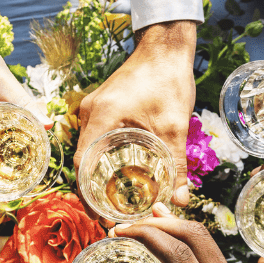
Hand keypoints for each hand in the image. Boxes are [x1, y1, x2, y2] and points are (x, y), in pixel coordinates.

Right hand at [76, 20, 196, 215]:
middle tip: (109, 214)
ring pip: (87, 149)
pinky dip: (102, 157)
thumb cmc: (168, 79)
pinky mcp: (103, 105)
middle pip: (82, 160)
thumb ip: (177, 165)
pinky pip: (95, 137)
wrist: (166, 46)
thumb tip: (181, 200)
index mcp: (100, 118)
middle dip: (92, 190)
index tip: (101, 216)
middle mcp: (90, 113)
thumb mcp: (175, 126)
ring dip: (96, 174)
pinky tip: (118, 171)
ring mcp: (94, 107)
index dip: (88, 195)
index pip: (82, 165)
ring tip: (113, 198)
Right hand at [103, 205, 263, 262]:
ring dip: (176, 228)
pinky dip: (189, 245)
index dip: (144, 234)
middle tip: (126, 224)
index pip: (177, 253)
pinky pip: (214, 257)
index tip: (116, 232)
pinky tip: (170, 244)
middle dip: (158, 223)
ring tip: (146, 220)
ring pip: (208, 242)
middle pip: (196, 236)